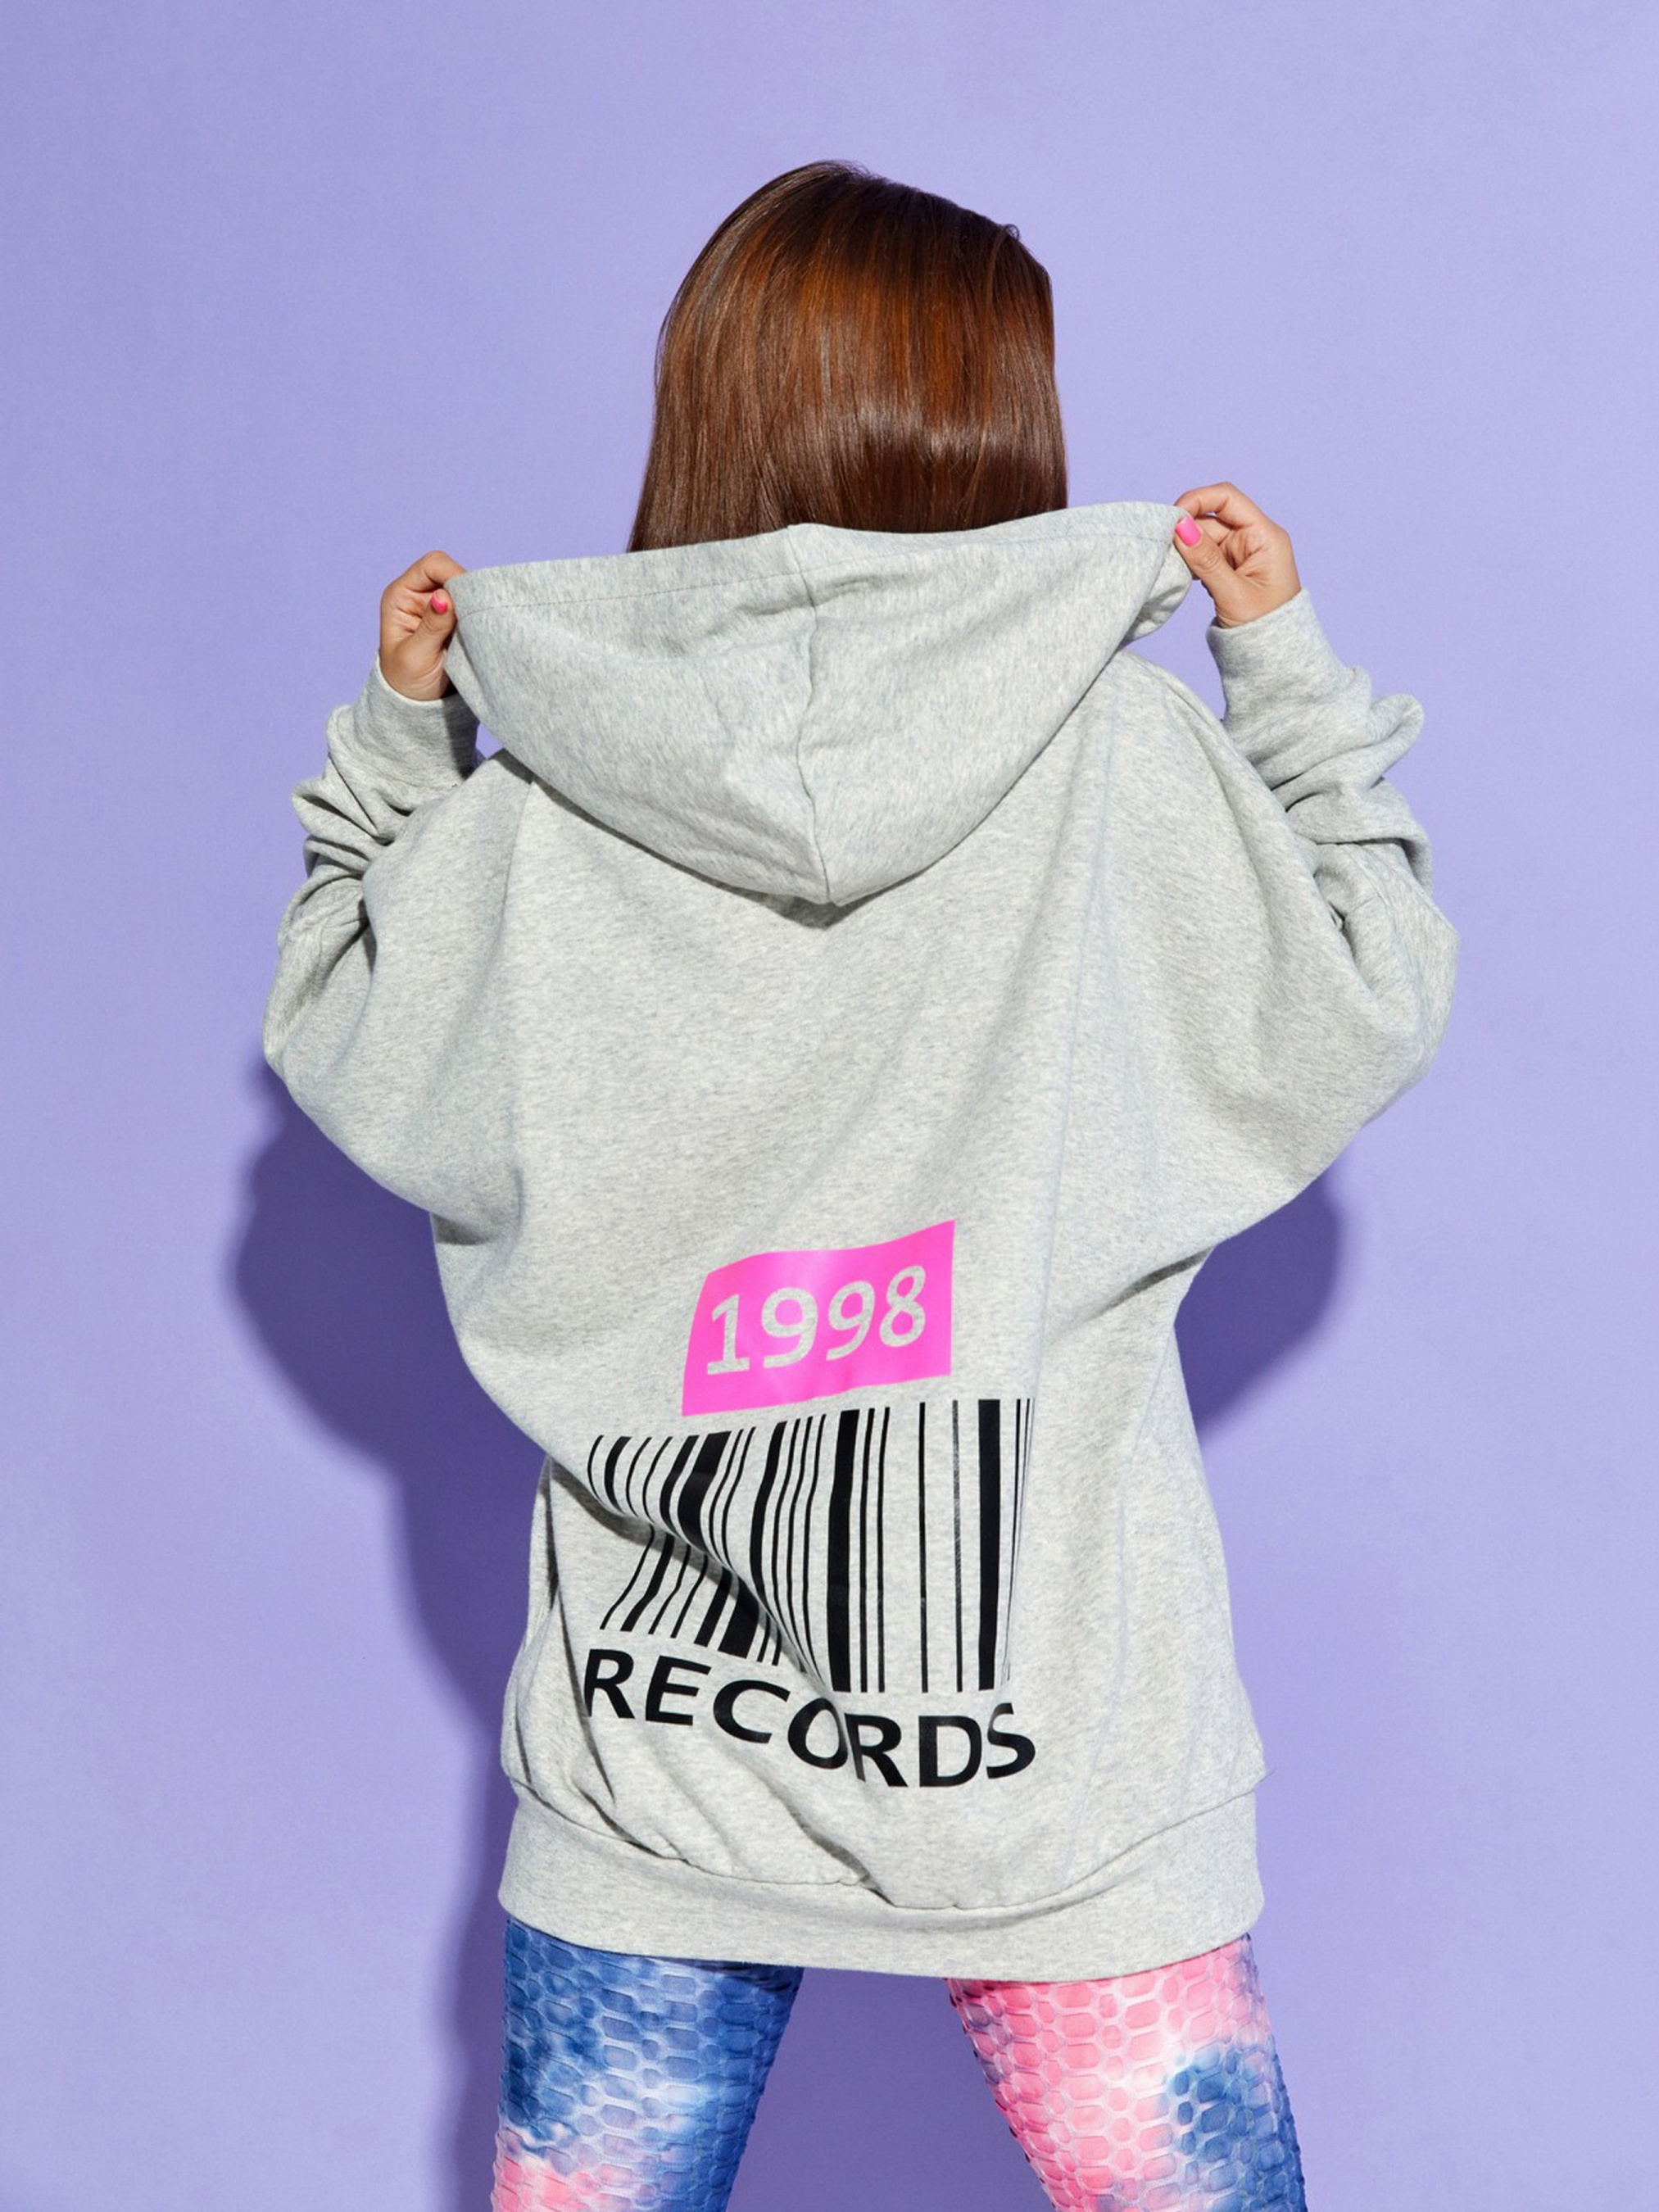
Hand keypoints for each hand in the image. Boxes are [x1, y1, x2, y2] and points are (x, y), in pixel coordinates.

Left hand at [378, 550, 466, 699]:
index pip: (432, 565)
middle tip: (474, 618)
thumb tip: (444, 596)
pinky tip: (478, 633)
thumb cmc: (406, 682)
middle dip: (467, 591)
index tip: (469, 600)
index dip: (453, 574)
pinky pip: (472, 607)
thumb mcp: (416, 656)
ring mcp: (438, 606)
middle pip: (451, 572)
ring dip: (474, 606)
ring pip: (465, 589)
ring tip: (475, 630)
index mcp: (400, 596)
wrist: (414, 706)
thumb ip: (432, 626)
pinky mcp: (454, 620)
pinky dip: (478, 617)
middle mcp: (419, 594)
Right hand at [1169, 484, 1300, 628]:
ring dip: (1185, 549)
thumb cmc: (1265, 630)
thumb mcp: (1233, 594)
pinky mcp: (1230, 569)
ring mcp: (1241, 554)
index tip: (1171, 519)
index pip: (1227, 498)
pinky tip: (1181, 575)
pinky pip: (1204, 555)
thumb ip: (1205, 559)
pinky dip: (1190, 562)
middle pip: (1211, 518)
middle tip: (1162, 549)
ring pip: (1204, 537)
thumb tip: (1179, 526)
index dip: (1197, 500)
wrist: (1275, 659)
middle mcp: (1254, 539)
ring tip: (1171, 567)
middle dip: (1186, 530)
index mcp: (1265, 536)